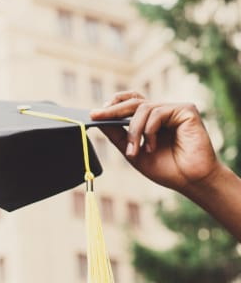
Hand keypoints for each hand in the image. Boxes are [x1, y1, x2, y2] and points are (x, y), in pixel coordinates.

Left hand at [90, 91, 218, 193]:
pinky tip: (152, 146)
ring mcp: (175, 109)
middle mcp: (163, 111)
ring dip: (134, 131)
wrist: (189, 180)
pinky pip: (158, 112)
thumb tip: (97, 119)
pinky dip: (150, 130)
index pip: (131, 102)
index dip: (114, 104)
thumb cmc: (165, 168)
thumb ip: (117, 135)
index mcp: (151, 119)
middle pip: (133, 102)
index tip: (94, 114)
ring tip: (135, 151)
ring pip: (143, 108)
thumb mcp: (132, 151)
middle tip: (96, 116)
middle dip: (112, 111)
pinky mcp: (186, 110)